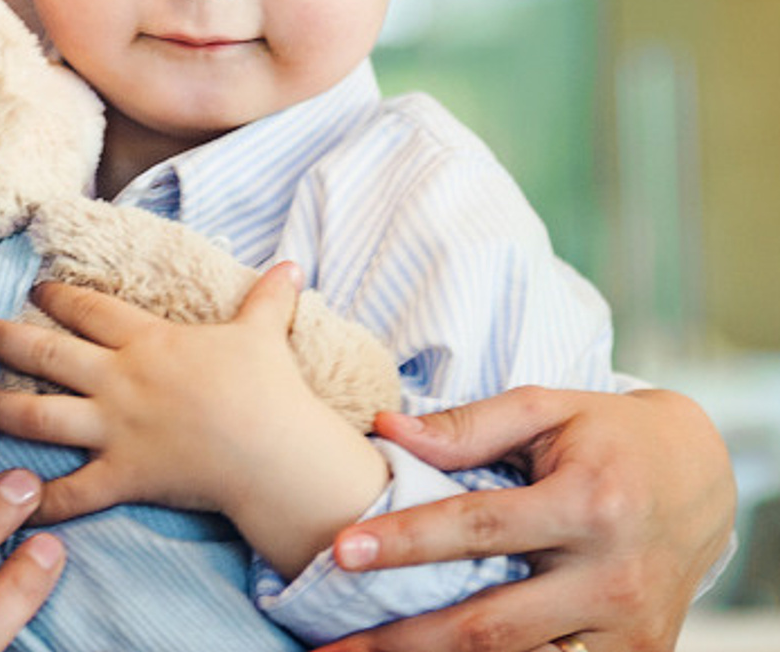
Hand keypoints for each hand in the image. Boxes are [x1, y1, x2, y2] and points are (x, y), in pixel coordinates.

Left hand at [0, 264, 387, 578]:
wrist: (274, 451)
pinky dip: (40, 498)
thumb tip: (294, 263)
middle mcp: (119, 380)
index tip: (32, 288)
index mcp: (146, 340)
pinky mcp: (123, 476)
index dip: (56, 296)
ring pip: (39, 417)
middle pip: (45, 354)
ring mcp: (115, 430)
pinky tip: (9, 498)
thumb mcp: (263, 330)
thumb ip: (268, 296)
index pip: (88, 309)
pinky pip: (74, 492)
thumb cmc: (267, 386)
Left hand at [316, 386, 735, 651]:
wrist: (702, 477)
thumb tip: (385, 431)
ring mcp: (630, 630)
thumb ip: (467, 425)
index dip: (406, 541)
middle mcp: (612, 576)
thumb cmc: (608, 434)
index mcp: (589, 504)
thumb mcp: (545, 408)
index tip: (340, 551)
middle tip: (333, 647)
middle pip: (491, 626)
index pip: (479, 528)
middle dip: (404, 641)